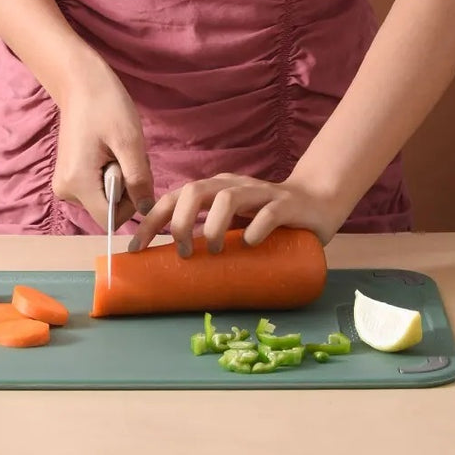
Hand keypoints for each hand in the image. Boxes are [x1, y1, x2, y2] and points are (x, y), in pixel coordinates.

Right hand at [52, 59, 154, 230]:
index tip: (134, 171)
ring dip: (120, 181)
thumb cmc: (106, 106)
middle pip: (108, 210)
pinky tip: (109, 152)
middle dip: (126, 188)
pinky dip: (110, 176)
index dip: (131, 203)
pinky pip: (98, 190)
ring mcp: (64, 185)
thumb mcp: (130, 142)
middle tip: (126, 154)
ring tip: (117, 150)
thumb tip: (145, 209)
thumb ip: (138, 179)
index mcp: (77, 183)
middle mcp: (65, 191)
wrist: (80, 83)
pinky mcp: (69, 178)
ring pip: (105, 200)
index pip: (111, 219)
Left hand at [129, 173, 347, 255]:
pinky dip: (256, 228)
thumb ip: (209, 236)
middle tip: (182, 251)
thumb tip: (173, 268)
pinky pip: (269, 211)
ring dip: (213, 225)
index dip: (152, 220)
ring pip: (228, 197)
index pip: (174, 197)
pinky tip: (249, 243)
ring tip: (213, 250)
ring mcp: (260, 192)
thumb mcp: (232, 226)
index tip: (137, 247)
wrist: (317, 202)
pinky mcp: (287, 204)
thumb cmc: (266, 219)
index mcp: (214, 190)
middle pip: (195, 191)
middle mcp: (233, 185)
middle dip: (180, 221)